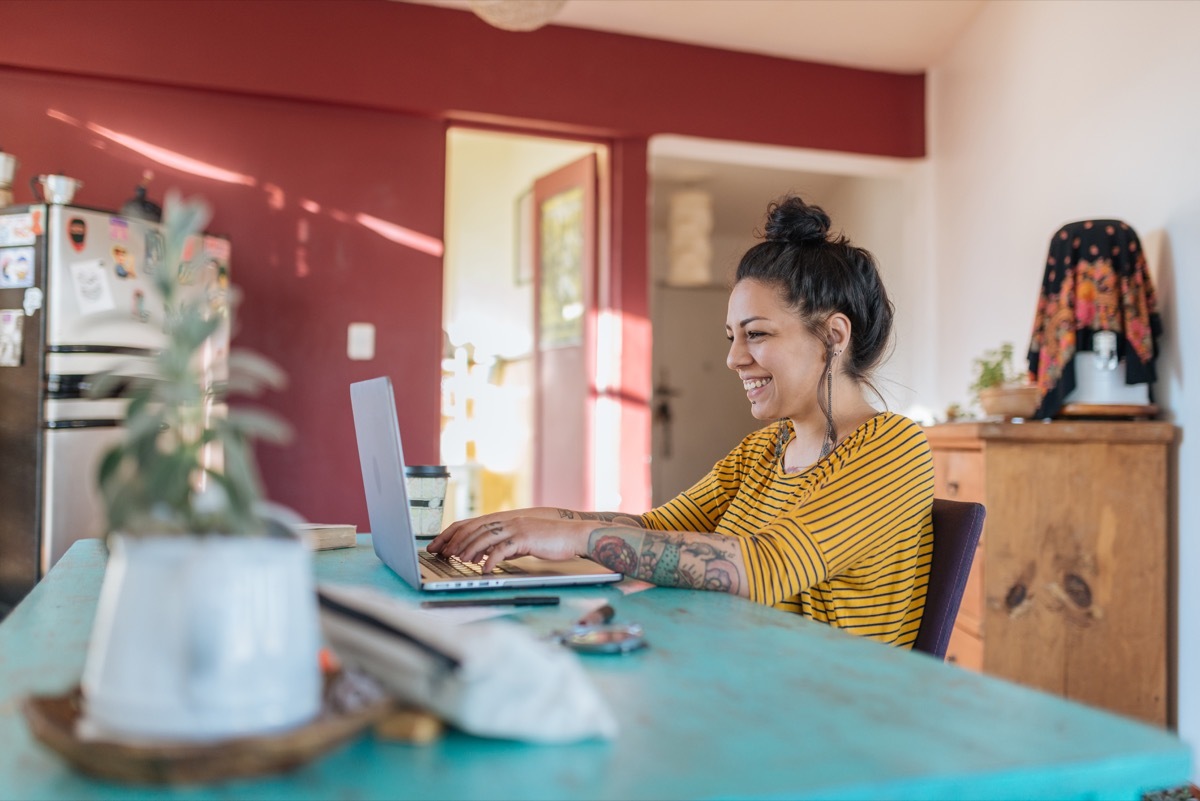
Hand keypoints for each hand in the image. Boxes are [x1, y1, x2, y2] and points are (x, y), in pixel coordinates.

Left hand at [427, 515, 592, 571]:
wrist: (574, 536)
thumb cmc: (550, 540)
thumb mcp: (522, 541)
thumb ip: (504, 545)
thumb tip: (484, 555)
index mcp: (504, 520)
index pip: (471, 523)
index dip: (452, 533)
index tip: (438, 544)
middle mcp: (507, 521)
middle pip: (473, 529)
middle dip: (455, 541)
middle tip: (442, 554)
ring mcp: (516, 528)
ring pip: (484, 537)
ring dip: (470, 550)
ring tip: (460, 561)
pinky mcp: (525, 538)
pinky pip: (502, 549)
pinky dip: (491, 560)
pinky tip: (484, 569)